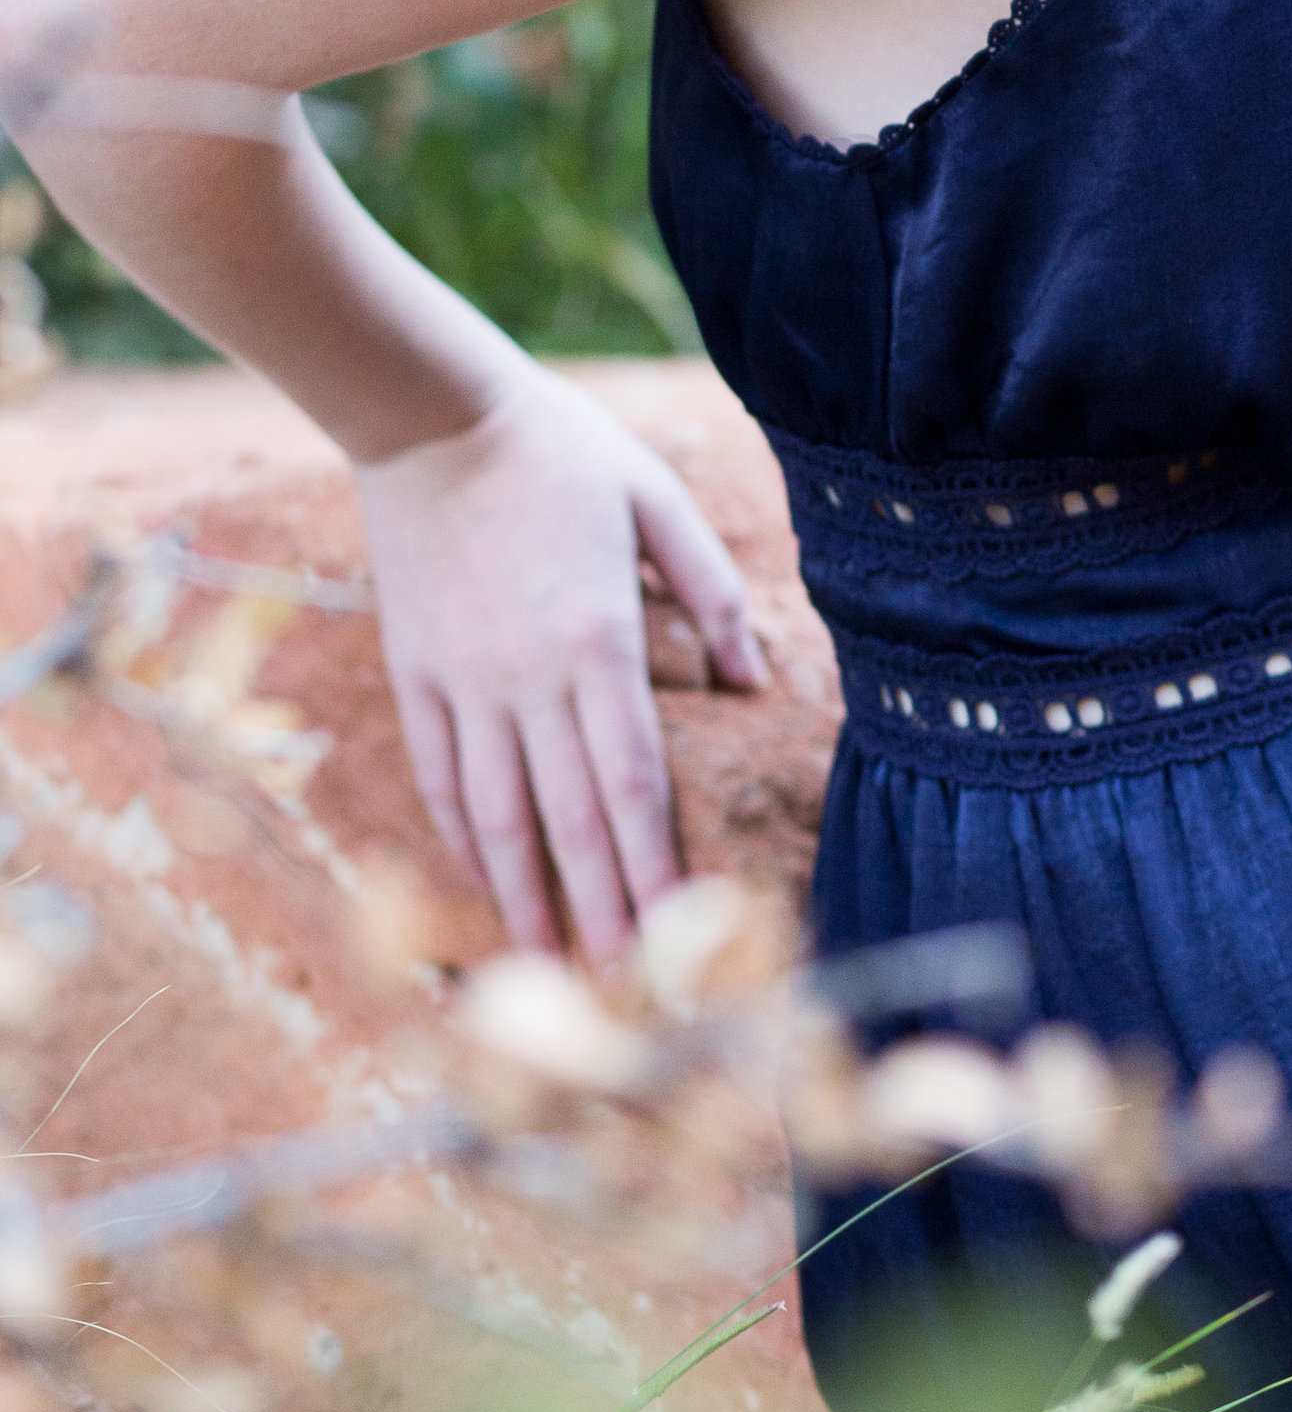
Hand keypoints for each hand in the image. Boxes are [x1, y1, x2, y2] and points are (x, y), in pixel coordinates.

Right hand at [355, 365, 767, 961]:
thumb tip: (757, 677)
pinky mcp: (415, 675)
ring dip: (527, 899)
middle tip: (623, 993)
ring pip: (498, 817)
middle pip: (570, 821)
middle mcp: (530, 677)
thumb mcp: (656, 498)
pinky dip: (465, 837)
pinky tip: (487, 880)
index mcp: (601, 638)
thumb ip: (712, 590)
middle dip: (600, 912)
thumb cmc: (559, 452)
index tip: (677, 933)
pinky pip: (442, 775)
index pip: (633, 781)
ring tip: (552, 968)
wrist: (433, 418)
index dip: (653, 866)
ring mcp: (465, 682)